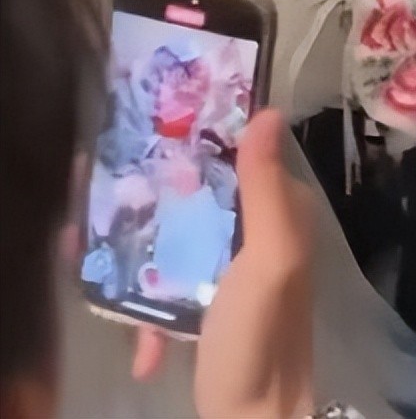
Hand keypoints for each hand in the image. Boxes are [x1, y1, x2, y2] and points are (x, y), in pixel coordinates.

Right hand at [134, 111, 317, 418]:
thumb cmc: (261, 334)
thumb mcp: (269, 256)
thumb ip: (266, 189)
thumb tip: (270, 112)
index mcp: (280, 213)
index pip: (240, 157)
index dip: (197, 144)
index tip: (148, 137)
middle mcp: (261, 234)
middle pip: (200, 198)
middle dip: (154, 203)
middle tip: (107, 205)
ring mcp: (235, 273)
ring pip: (179, 243)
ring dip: (140, 258)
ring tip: (94, 259)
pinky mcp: (211, 309)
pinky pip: (171, 291)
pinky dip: (150, 313)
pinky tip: (143, 343)